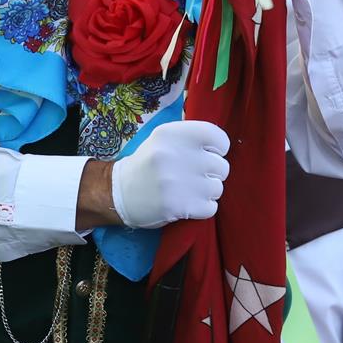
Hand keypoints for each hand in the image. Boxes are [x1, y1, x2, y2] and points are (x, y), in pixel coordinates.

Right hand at [110, 119, 230, 228]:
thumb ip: (190, 137)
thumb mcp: (163, 139)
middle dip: (211, 174)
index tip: (207, 155)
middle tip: (193, 177)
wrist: (119, 193)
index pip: (219, 138)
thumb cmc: (148, 164)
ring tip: (188, 191)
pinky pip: (211, 208)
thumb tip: (223, 145)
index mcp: (172, 133)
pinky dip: (202, 209)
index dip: (218, 150)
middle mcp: (175, 154)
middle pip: (222, 167)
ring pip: (217, 189)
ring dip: (206, 193)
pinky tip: (186, 204)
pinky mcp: (178, 206)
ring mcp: (177, 182)